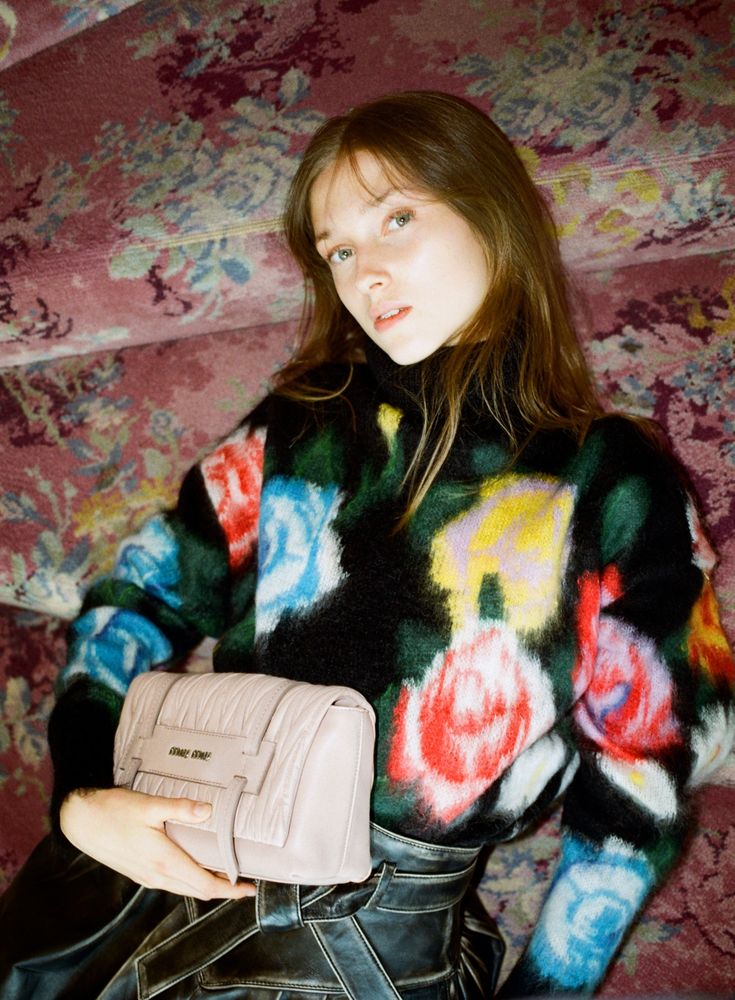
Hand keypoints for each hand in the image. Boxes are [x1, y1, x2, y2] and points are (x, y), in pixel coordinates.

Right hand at [60, 786, 255, 900]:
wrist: (81, 821)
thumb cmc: (113, 811)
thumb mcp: (149, 806)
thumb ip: (180, 809)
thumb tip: (208, 811)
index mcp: (163, 861)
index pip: (203, 885)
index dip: (229, 890)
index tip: (248, 888)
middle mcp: (157, 876)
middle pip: (197, 891)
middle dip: (223, 891)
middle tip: (244, 884)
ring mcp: (147, 877)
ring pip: (184, 889)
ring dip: (206, 886)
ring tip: (225, 875)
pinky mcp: (140, 873)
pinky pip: (172, 883)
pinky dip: (190, 880)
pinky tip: (195, 866)